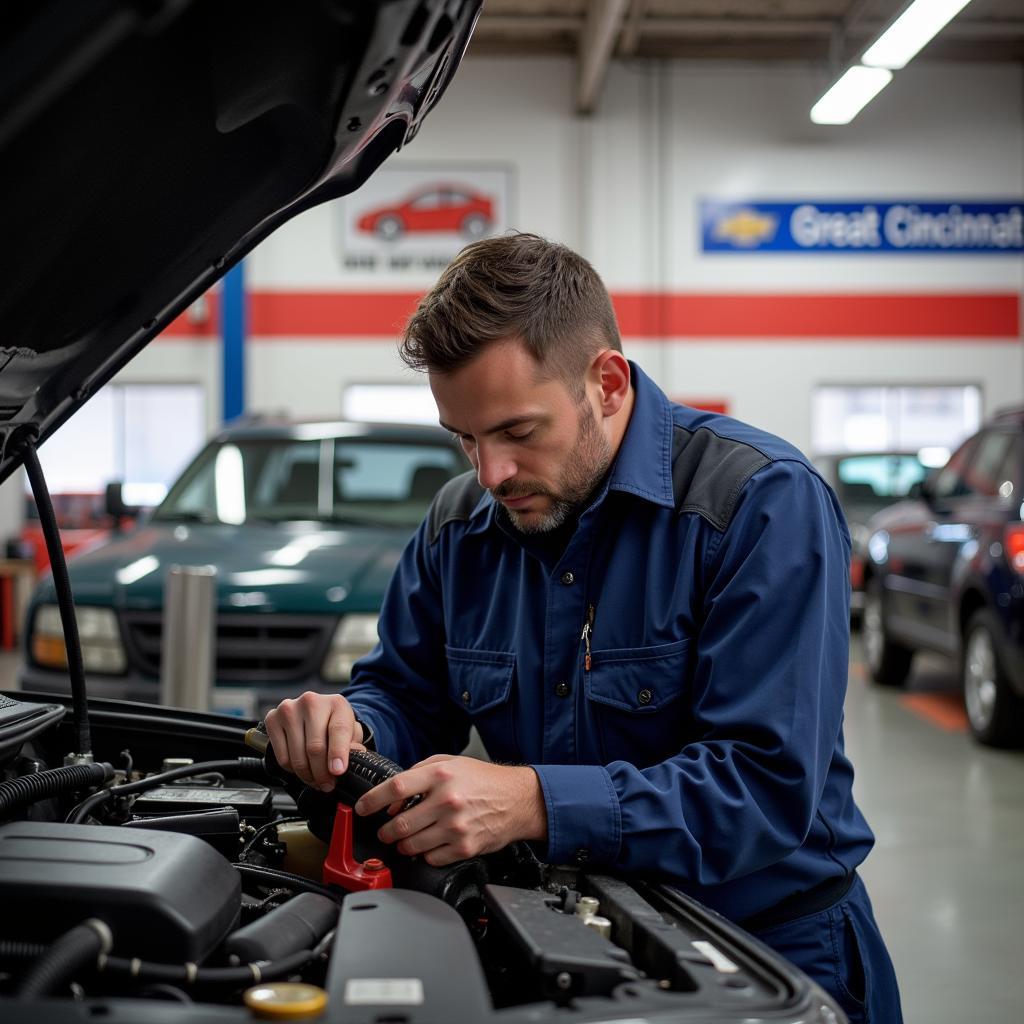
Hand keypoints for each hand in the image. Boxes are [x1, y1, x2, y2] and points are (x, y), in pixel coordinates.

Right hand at [263, 691, 365, 791]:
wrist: (316, 714)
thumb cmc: (334, 725)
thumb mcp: (351, 733)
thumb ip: (354, 746)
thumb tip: (351, 759)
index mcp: (336, 703)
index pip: (338, 730)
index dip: (337, 754)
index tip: (337, 772)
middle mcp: (311, 702)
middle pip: (315, 748)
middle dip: (322, 773)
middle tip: (327, 785)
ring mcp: (289, 710)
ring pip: (297, 756)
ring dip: (307, 775)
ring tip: (316, 779)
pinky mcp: (272, 719)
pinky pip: (282, 757)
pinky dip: (292, 770)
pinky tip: (302, 768)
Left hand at [354, 755, 547, 865]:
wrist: (517, 799)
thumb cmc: (483, 780)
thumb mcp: (450, 763)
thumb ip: (419, 774)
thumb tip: (393, 797)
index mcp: (441, 775)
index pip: (396, 787)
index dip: (372, 800)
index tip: (361, 808)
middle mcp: (448, 800)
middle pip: (400, 823)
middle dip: (385, 831)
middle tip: (384, 831)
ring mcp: (456, 826)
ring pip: (412, 844)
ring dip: (402, 844)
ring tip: (404, 839)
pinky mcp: (465, 847)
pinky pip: (431, 858)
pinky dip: (424, 854)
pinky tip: (429, 844)